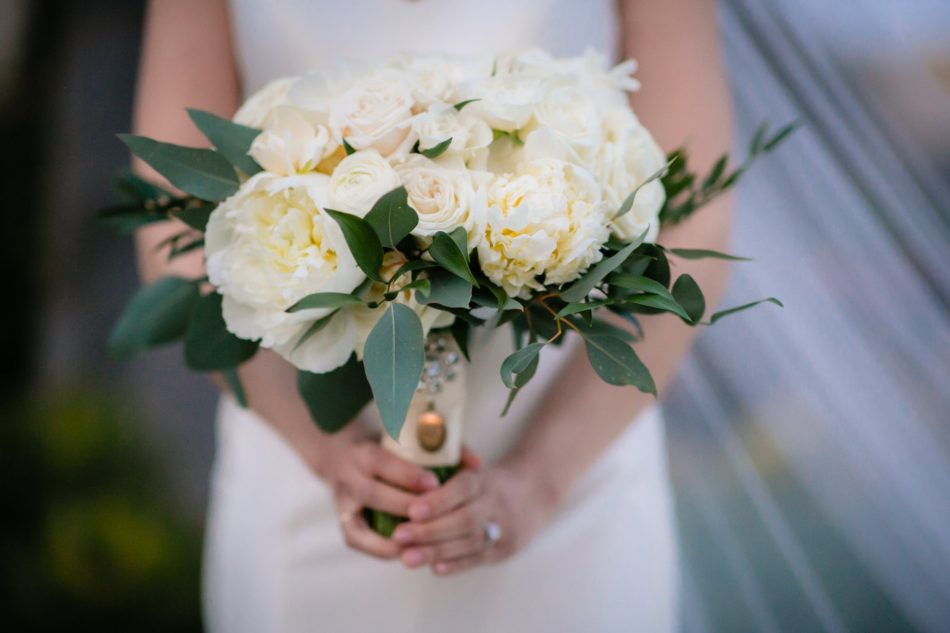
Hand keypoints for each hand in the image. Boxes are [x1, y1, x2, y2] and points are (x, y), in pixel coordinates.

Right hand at [315, 428, 441, 560]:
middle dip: (404, 505)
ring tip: (424, 539)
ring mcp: (342, 504)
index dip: (406, 475)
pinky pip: (358, 541)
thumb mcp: (403, 439)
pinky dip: (381, 550)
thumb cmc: (386, 448)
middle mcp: (348, 478)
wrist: (341, 455)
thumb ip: (439, 448)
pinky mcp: (345, 524)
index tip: (434, 483)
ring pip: (362, 523)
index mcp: (362, 452)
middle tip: (434, 513)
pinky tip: (407, 551)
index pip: (381, 462)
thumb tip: (477, 464)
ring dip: (393, 534)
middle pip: (372, 494)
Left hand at [390, 456, 557, 575]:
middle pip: (464, 520)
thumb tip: (408, 482)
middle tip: (399, 536)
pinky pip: (480, 558)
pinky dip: (456, 564)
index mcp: (486, 479)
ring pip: (470, 542)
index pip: (462, 488)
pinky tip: (435, 568)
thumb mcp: (474, 467)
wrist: (535, 492)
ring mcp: (506, 528)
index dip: (437, 501)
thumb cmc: (489, 480)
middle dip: (429, 531)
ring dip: (436, 551)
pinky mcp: (508, 549)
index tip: (411, 510)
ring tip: (407, 558)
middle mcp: (498, 503)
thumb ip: (447, 470)